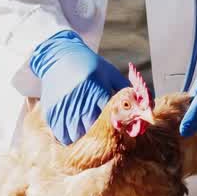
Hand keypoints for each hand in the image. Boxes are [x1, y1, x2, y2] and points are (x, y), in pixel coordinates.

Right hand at [30, 30, 128, 144]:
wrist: (59, 55)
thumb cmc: (89, 64)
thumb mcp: (109, 72)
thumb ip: (124, 88)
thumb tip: (144, 103)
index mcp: (96, 86)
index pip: (108, 114)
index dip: (113, 125)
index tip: (116, 130)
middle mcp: (80, 96)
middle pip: (91, 127)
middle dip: (98, 135)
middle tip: (102, 139)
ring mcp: (64, 103)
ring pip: (74, 132)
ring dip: (82, 139)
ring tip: (87, 140)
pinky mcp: (52, 108)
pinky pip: (60, 131)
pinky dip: (67, 136)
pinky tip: (73, 135)